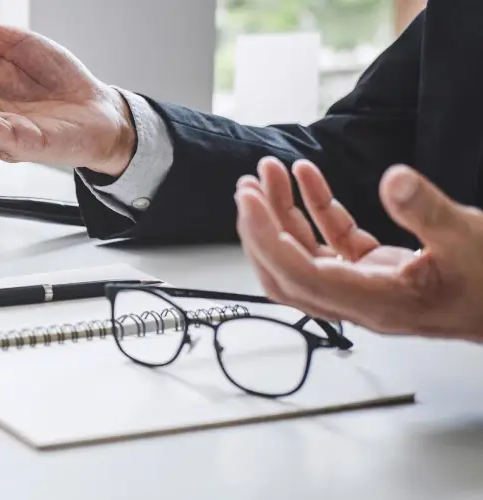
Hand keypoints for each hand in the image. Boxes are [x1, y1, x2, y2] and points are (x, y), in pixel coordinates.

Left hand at [234, 157, 482, 340]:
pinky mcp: (375, 271)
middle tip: (247, 188)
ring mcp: (364, 286)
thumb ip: (426, 211)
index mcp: (374, 302)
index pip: (299, 274)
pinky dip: (316, 211)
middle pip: (288, 270)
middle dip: (261, 229)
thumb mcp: (467, 239)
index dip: (267, 239)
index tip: (249, 203)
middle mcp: (360, 300)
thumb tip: (393, 180)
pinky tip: (307, 177)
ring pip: (305, 255)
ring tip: (269, 175)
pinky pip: (333, 242)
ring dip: (282, 216)